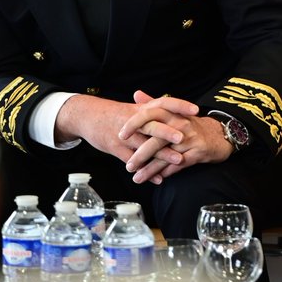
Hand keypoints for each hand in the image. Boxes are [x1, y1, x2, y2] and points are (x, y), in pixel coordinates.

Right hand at [55, 93, 186, 169]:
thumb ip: (153, 111)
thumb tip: (177, 114)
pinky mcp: (116, 149)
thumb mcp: (133, 108)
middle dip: (168, 132)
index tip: (195, 109)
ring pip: (144, 145)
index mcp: (141, 109)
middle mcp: (134, 121)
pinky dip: (147, 171)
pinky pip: (132, 161)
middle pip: (152, 125)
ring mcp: (125, 136)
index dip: (179, 105)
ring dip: (162, 154)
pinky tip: (159, 178)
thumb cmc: (114, 114)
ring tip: (179, 160)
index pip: (163, 102)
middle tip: (185, 137)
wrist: (86, 115)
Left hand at [121, 90, 233, 183]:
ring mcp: (190, 139)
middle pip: (156, 139)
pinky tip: (156, 179)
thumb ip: (154, 103)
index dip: (133, 124)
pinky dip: (166, 173)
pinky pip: (179, 165)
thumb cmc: (192, 125)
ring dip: (150, 169)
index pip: (150, 114)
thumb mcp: (175, 112)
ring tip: (137, 178)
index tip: (120, 135)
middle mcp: (181, 124)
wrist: (220, 135)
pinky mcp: (198, 153)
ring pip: (166, 156)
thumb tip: (136, 94)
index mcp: (173, 113)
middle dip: (140, 154)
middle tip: (128, 166)